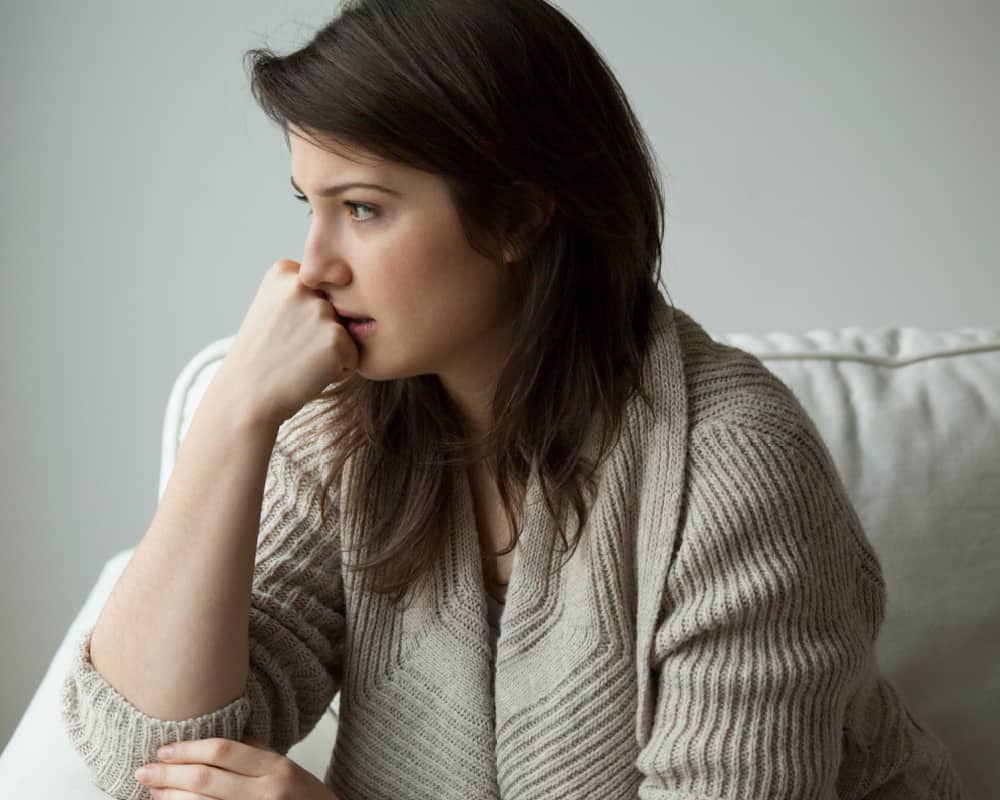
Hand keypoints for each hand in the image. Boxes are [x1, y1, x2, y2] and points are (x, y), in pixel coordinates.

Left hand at [134, 735, 337, 798]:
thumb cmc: (306, 799)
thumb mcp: (287, 768)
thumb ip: (255, 754)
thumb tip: (213, 743)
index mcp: (276, 769)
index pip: (223, 752)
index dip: (188, 749)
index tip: (164, 749)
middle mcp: (266, 794)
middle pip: (205, 780)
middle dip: (169, 774)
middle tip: (144, 770)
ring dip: (171, 798)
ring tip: (152, 790)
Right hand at [212, 258, 359, 429]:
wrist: (245, 396)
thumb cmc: (264, 356)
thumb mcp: (273, 307)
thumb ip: (305, 291)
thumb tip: (348, 282)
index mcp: (284, 270)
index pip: (323, 289)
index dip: (308, 316)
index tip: (281, 330)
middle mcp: (303, 284)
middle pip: (338, 307)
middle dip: (323, 331)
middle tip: (290, 348)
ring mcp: (320, 310)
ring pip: (348, 330)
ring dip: (332, 349)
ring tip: (299, 360)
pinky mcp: (336, 338)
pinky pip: (354, 354)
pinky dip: (340, 369)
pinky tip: (309, 372)